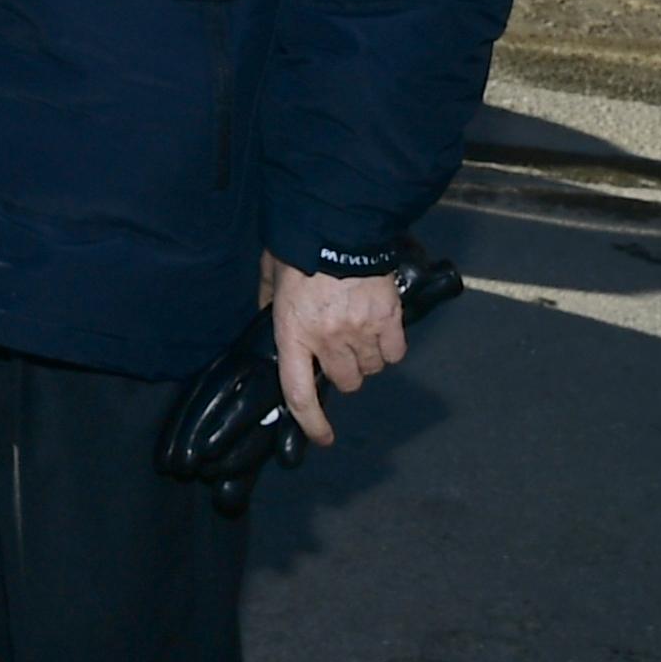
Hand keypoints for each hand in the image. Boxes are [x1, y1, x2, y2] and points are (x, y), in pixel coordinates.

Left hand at [264, 256, 405, 448]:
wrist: (339, 224)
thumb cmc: (300, 247)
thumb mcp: (270, 272)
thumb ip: (266, 299)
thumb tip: (264, 311)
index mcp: (293, 333)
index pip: (299, 394)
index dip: (312, 423)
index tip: (324, 437)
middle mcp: (327, 340)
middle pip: (346, 382)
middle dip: (344, 371)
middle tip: (339, 348)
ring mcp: (360, 332)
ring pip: (372, 369)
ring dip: (367, 358)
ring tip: (359, 331)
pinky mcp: (388, 319)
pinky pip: (395, 353)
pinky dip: (390, 347)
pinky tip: (381, 328)